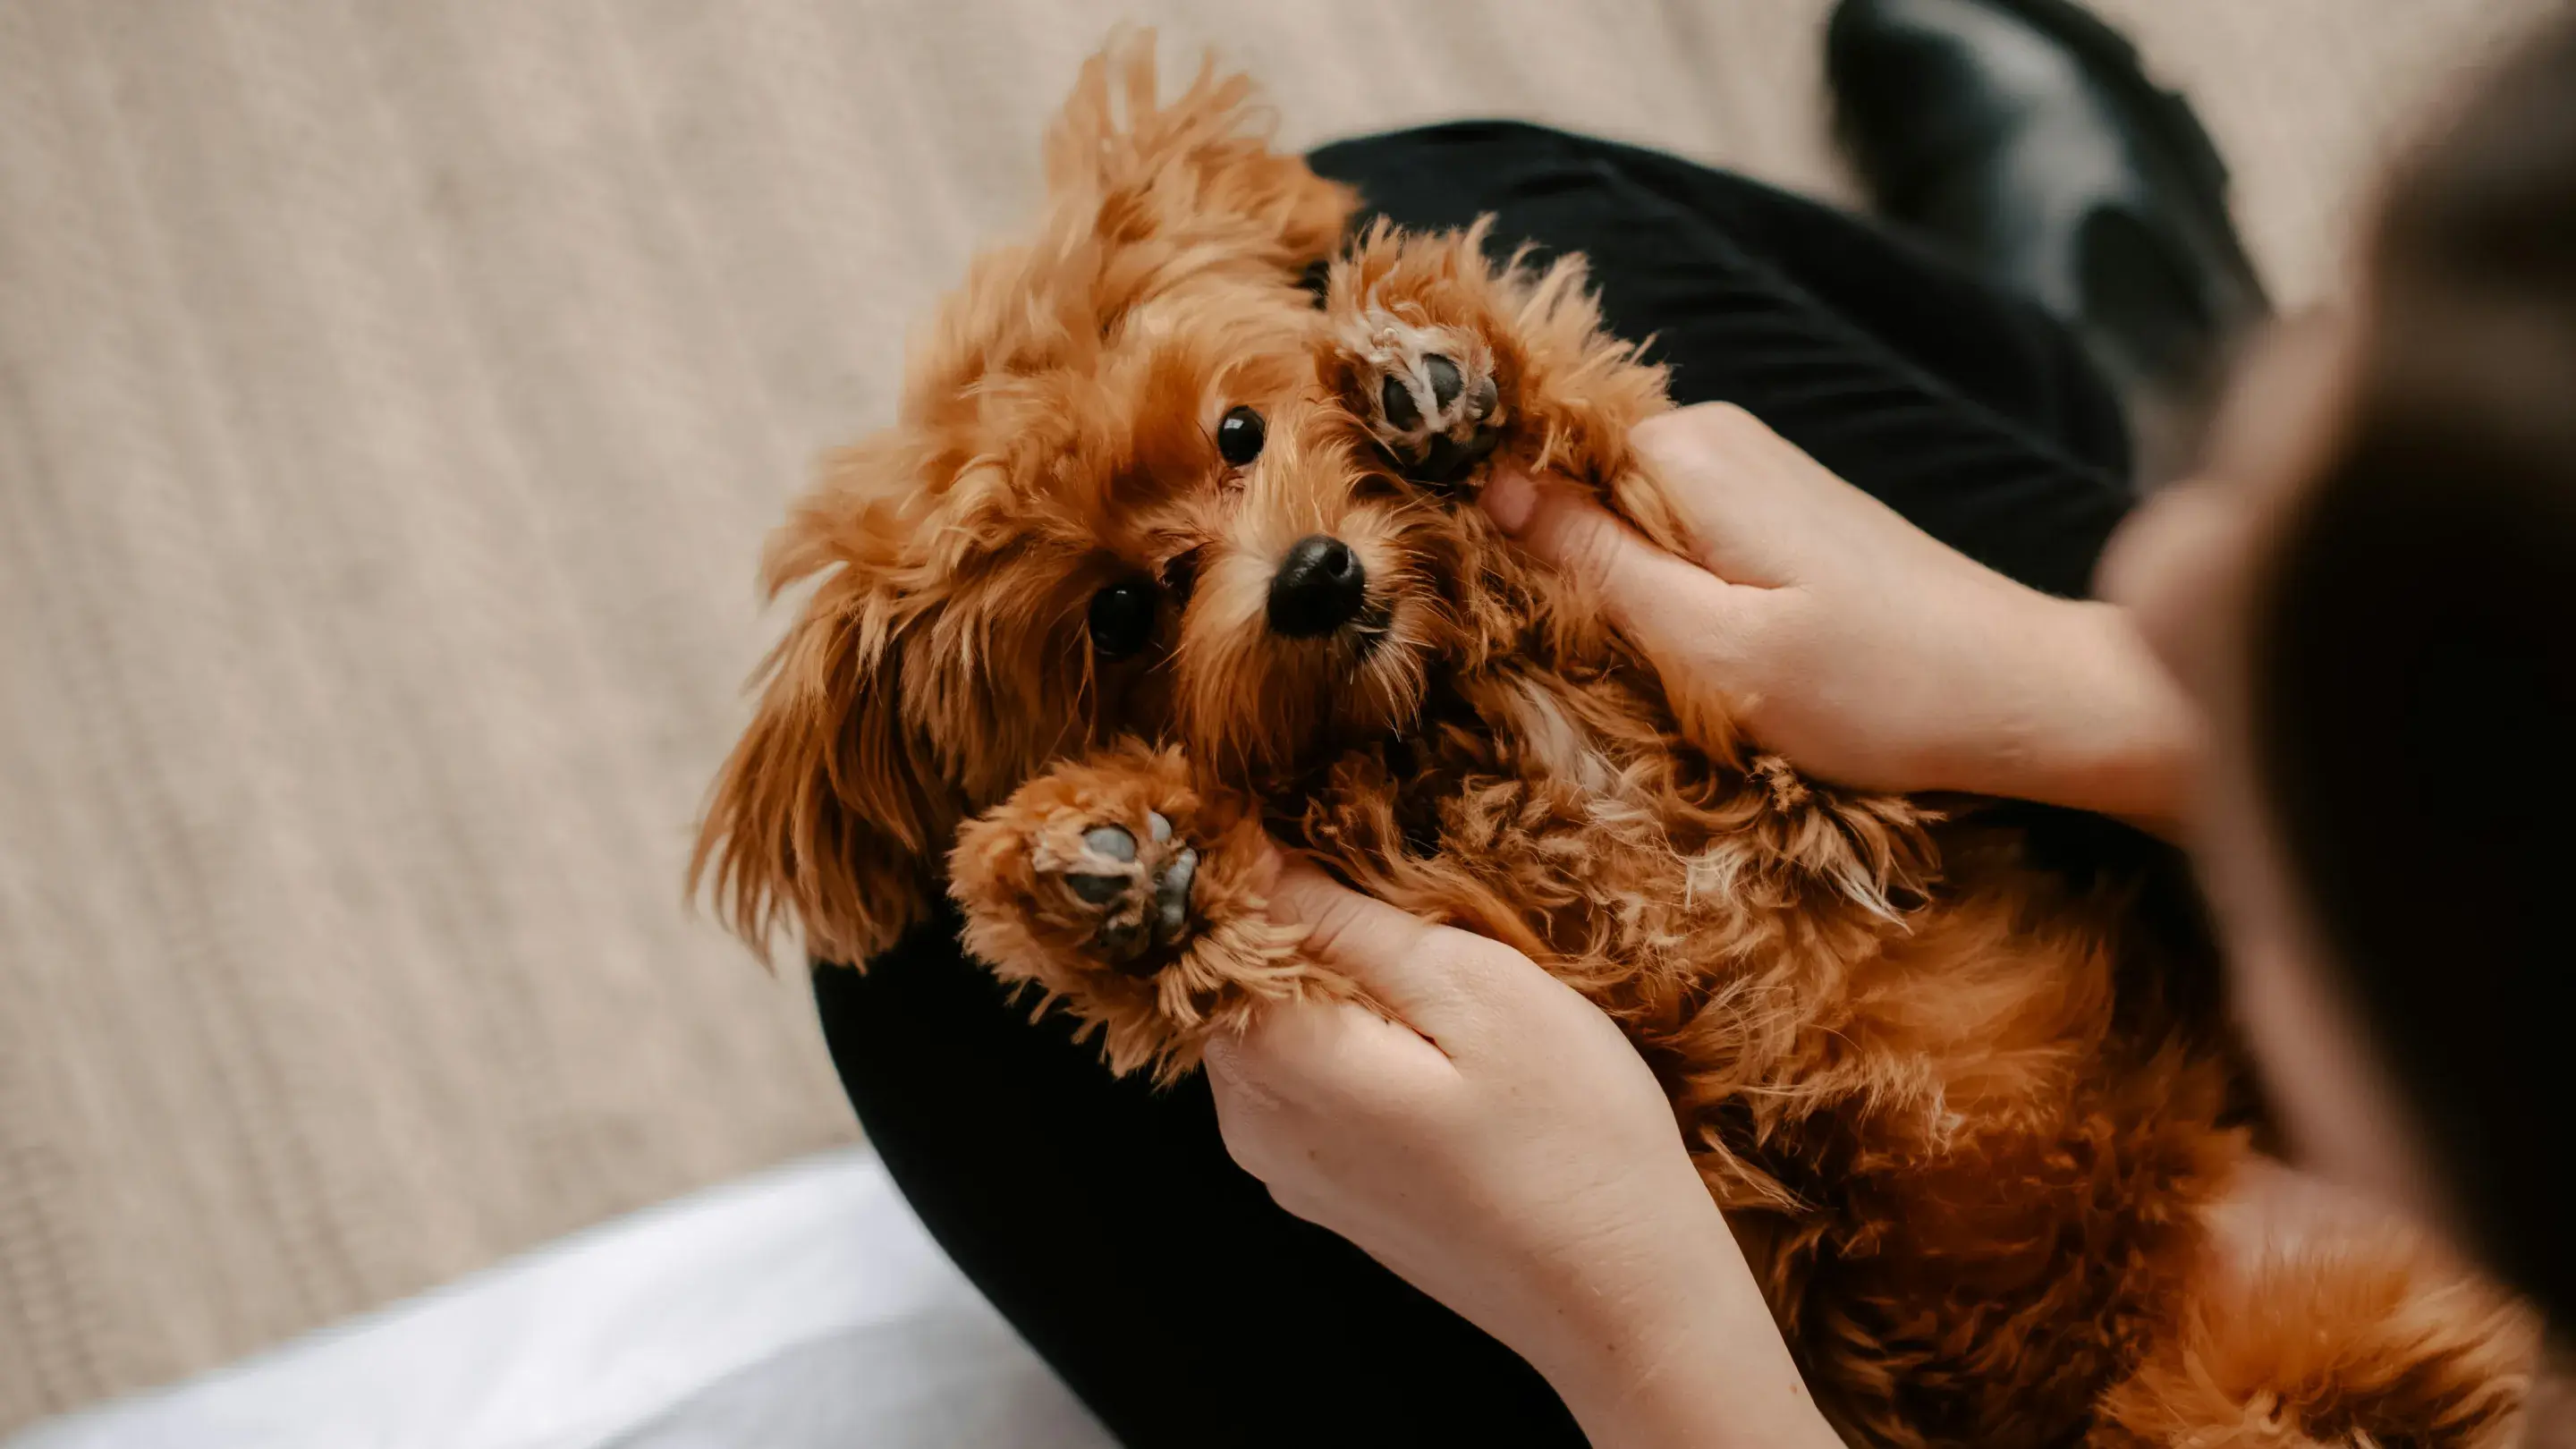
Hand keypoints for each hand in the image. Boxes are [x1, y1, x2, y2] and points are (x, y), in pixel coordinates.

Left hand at [1204, 861, 1842, 1448]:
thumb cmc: (1572, 1138)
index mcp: (1275, 1062)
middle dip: (1296, 927)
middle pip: (1229, 977)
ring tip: (1436, 984)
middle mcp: (1250, 1122)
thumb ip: (1346, 923)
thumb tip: (1248, 857)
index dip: (1251, 866)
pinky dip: (1349, 1043)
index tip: (1318, 830)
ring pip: (1269, 1027)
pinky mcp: (1325, 1190)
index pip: (1200, 927)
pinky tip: (1434, 1048)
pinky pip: (1303, 1081)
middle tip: (1411, 912)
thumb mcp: (1476, 989)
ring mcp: (1282, 1166)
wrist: (1623, 1299)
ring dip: (1332, 987)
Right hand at [1481, 403, 2196, 831]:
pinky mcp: (1780, 517)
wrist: (2027, 697)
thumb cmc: (1878, 688)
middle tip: (1488, 638)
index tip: (1420, 560)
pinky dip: (1642, 583)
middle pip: (1568, 476)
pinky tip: (1642, 644)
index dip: (1472, 498)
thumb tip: (1489, 489)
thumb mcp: (1712, 647)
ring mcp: (1753, 476)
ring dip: (1586, 573)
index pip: (1530, 445)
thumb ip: (1596, 565)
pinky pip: (1668, 534)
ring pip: (1617, 511)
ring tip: (1559, 653)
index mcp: (1688, 456)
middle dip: (1526, 543)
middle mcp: (1716, 441)